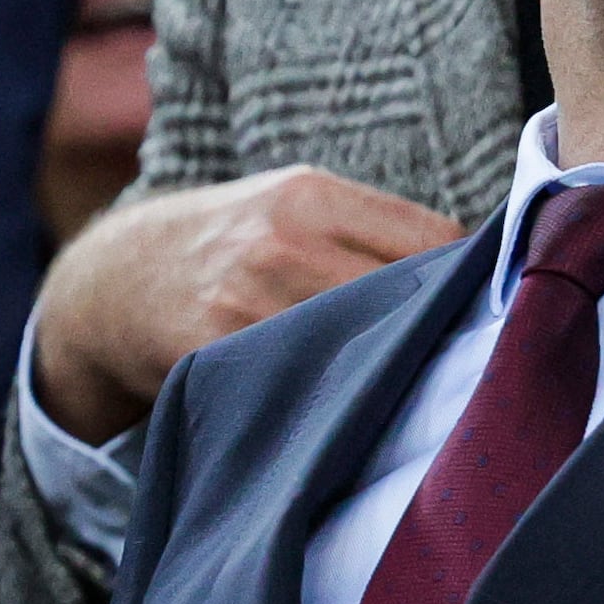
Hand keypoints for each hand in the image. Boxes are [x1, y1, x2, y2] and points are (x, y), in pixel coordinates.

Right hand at [29, 168, 461, 444]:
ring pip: (365, 347)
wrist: (115, 282)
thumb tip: (481, 268)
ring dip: (397, 370)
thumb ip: (370, 229)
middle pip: (408, 297)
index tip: (488, 310)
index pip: (435, 240)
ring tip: (414, 387)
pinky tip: (350, 407)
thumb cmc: (226, 244)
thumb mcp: (290, 205)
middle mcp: (279, 243)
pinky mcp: (218, 355)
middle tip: (468, 360)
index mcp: (309, 196)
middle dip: (443, 330)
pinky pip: (307, 386)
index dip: (472, 280)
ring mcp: (246, 302)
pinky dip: (337, 399)